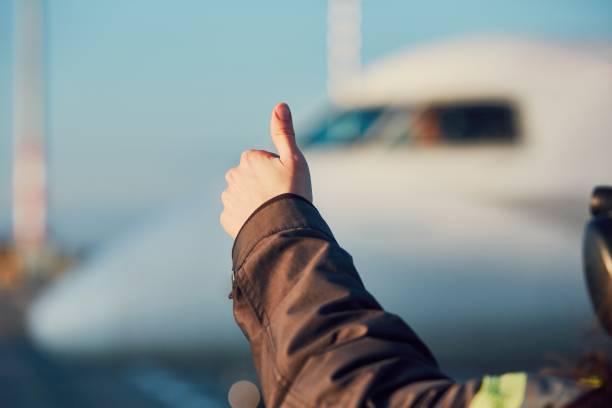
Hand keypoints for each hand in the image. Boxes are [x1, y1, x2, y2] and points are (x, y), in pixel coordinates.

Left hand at [220, 103, 311, 238]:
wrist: (283, 228)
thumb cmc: (292, 192)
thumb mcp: (294, 159)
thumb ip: (284, 132)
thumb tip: (280, 105)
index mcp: (248, 159)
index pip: (262, 161)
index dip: (277, 171)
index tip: (285, 183)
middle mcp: (233, 176)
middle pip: (250, 177)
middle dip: (261, 185)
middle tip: (279, 198)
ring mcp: (228, 199)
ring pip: (242, 196)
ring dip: (252, 201)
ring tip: (270, 212)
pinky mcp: (227, 219)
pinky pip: (236, 215)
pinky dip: (246, 218)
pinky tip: (259, 222)